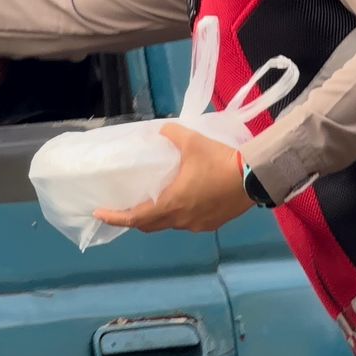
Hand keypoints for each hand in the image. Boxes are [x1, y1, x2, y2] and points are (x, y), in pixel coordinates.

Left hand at [94, 123, 253, 232]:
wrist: (255, 177)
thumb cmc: (219, 162)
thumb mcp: (192, 141)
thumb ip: (172, 133)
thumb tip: (160, 130)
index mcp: (171, 203)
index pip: (135, 217)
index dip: (115, 217)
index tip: (100, 213)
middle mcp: (181, 219)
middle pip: (149, 226)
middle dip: (134, 219)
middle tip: (124, 208)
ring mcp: (197, 225)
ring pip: (169, 225)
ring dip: (158, 217)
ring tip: (154, 202)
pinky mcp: (212, 224)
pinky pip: (187, 223)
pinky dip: (178, 215)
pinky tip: (183, 202)